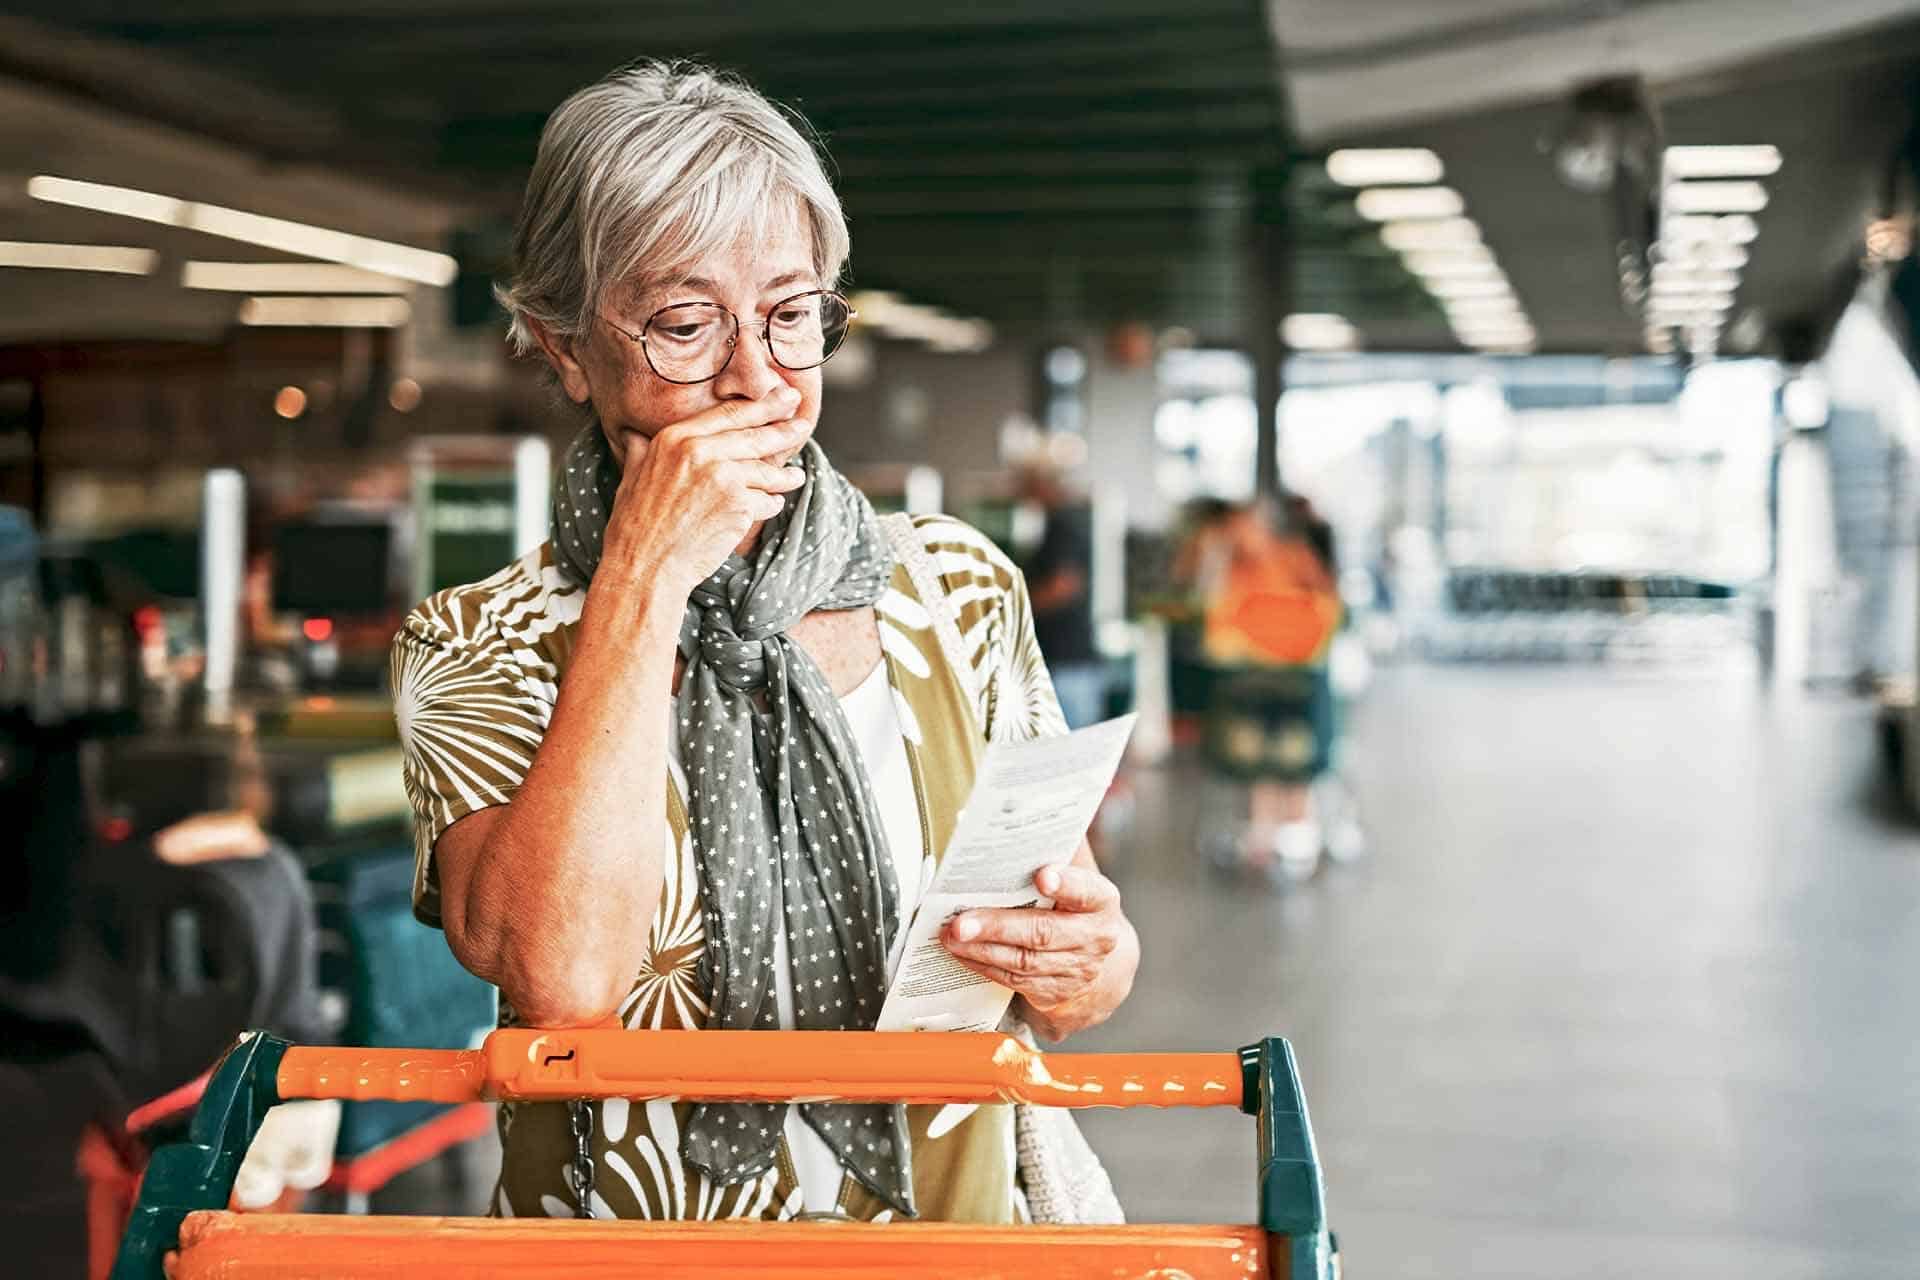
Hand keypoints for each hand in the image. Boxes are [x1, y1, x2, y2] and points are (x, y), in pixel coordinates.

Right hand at [597, 385, 812, 595]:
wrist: (645, 566)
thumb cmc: (635, 527)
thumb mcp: (631, 478)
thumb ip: (640, 452)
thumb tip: (633, 435)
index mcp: (675, 438)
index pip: (728, 414)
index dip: (761, 405)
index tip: (782, 397)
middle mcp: (700, 450)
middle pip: (754, 435)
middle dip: (784, 429)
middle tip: (803, 421)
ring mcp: (722, 476)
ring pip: (765, 471)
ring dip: (785, 475)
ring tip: (796, 476)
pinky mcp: (738, 505)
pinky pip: (766, 501)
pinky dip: (771, 504)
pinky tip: (774, 504)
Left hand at [941, 858, 1136, 1041]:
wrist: (1100, 965)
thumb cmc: (1075, 904)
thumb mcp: (1077, 873)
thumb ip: (1059, 845)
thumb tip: (1025, 802)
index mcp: (1101, 902)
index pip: (1086, 891)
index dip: (1066, 884)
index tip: (1042, 875)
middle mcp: (1093, 938)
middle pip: (1043, 933)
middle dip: (998, 926)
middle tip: (961, 921)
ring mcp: (1074, 970)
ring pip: (1023, 962)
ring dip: (981, 949)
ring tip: (949, 935)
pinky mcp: (1053, 992)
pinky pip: (1013, 980)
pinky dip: (982, 965)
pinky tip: (960, 952)